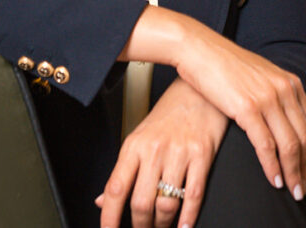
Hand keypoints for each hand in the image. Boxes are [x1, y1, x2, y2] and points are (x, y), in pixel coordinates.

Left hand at [96, 78, 228, 227]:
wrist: (196, 91)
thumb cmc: (168, 115)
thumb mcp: (139, 138)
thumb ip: (123, 171)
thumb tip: (103, 200)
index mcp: (134, 146)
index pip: (116, 188)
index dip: (109, 216)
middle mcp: (154, 150)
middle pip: (141, 202)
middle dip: (140, 226)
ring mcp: (179, 153)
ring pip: (166, 204)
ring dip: (162, 225)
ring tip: (161, 227)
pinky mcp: (202, 156)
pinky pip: (193, 195)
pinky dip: (188, 217)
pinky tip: (183, 225)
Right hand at [177, 28, 305, 201]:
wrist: (198, 49)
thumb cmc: (222, 64)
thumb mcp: (258, 75)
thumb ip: (275, 93)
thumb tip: (281, 118)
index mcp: (290, 82)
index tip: (305, 169)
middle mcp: (285, 89)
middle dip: (305, 167)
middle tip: (300, 188)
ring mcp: (267, 97)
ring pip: (290, 145)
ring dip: (293, 172)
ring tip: (292, 190)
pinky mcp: (247, 107)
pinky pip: (266, 145)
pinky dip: (272, 166)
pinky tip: (273, 179)